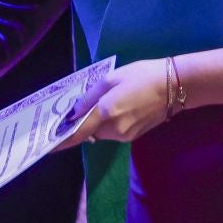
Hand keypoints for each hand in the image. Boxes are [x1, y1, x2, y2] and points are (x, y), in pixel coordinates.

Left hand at [53, 59, 170, 149]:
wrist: (175, 86)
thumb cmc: (141, 76)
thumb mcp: (111, 79)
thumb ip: (89, 97)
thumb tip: (75, 112)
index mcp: (106, 113)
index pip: (77, 133)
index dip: (62, 140)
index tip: (48, 146)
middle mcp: (114, 130)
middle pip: (89, 132)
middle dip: (84, 122)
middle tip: (85, 105)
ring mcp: (125, 135)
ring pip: (101, 132)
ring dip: (98, 122)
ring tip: (107, 101)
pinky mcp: (135, 136)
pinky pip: (114, 131)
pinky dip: (110, 123)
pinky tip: (120, 107)